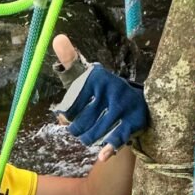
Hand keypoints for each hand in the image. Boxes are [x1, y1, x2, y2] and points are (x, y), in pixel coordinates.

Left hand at [52, 35, 148, 161]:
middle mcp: (111, 89)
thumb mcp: (86, 73)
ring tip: (89, 138)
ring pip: (95, 132)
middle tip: (80, 130)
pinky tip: (102, 157)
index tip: (68, 116)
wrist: (137, 99)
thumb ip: (70, 60)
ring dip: (89, 139)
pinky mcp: (134, 120)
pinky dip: (109, 148)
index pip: (70, 105)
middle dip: (77, 130)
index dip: (65, 116)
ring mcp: (123, 106)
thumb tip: (58, 37)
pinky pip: (117, 137)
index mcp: (97, 77)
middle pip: (82, 122)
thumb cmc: (102, 89)